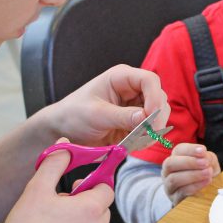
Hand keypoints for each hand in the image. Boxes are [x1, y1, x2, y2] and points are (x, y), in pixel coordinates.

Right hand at [2, 138, 112, 222]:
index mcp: (90, 209)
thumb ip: (54, 163)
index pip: (107, 187)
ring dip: (81, 216)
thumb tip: (64, 146)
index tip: (78, 182)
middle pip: (102, 205)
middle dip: (86, 199)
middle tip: (63, 200)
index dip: (93, 181)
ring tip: (57, 217)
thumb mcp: (37, 189)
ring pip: (95, 222)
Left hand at [45, 64, 168, 145]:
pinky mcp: (135, 122)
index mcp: (121, 78)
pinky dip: (146, 138)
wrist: (64, 131)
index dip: (155, 97)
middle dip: (156, 117)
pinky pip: (150, 129)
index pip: (149, 80)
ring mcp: (135, 106)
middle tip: (147, 135)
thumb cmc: (74, 114)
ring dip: (152, 130)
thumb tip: (146, 119)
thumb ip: (122, 116)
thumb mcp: (96, 114)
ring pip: (158, 115)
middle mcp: (132, 89)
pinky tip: (133, 144)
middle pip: (159, 98)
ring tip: (137, 141)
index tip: (151, 117)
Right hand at [161, 143, 219, 205]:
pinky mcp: (174, 199)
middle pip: (170, 163)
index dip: (190, 149)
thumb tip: (206, 157)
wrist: (202, 197)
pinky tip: (206, 182)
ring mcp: (169, 186)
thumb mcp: (209, 164)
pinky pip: (181, 192)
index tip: (203, 150)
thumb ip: (209, 158)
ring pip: (174, 179)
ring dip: (192, 175)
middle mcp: (168, 171)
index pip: (178, 150)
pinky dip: (195, 186)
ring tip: (208, 173)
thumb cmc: (204, 176)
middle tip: (205, 163)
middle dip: (189, 162)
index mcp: (176, 158)